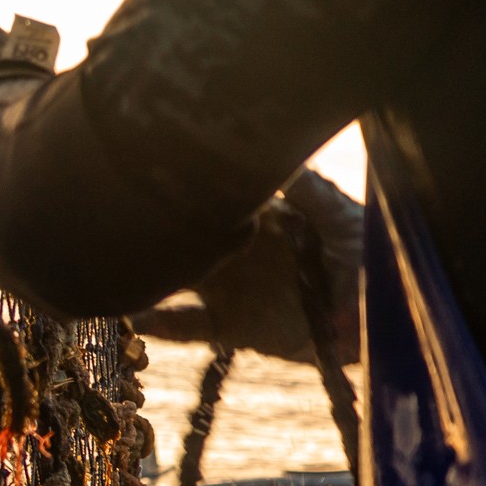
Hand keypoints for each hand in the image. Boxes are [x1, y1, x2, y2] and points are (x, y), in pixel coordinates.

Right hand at [130, 170, 364, 362]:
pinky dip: (161, 324)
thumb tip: (276, 158)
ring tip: (107, 269)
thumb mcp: (345, 220)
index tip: (152, 176)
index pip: (212, 198)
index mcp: (258, 217)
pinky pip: (188, 327)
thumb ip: (311, 191)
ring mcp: (230, 288)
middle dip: (150, 230)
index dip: (183, 187)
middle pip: (182, 236)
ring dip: (144, 275)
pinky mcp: (233, 328)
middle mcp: (234, 249)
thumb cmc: (368, 260)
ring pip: (173, 279)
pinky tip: (137, 318)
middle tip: (113, 221)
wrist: (377, 322)